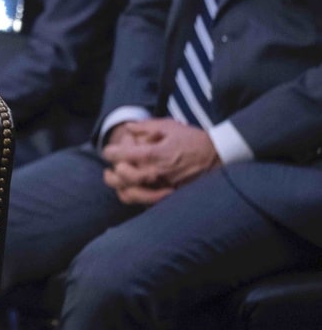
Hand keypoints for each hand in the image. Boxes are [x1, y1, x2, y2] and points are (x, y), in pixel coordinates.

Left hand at [102, 119, 220, 205]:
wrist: (219, 156)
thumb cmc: (194, 140)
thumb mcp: (170, 126)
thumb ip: (146, 127)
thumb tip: (127, 128)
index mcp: (155, 154)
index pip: (122, 156)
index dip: (111, 152)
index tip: (109, 151)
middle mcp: (157, 172)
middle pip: (123, 177)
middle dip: (112, 171)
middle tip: (111, 167)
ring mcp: (164, 186)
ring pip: (132, 194)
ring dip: (120, 187)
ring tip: (116, 181)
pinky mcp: (171, 196)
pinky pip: (147, 203)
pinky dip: (135, 198)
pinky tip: (131, 190)